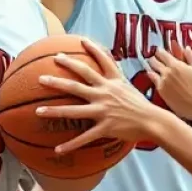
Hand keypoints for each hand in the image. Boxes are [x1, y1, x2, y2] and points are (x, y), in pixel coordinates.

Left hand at [37, 38, 165, 153]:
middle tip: (40, 79)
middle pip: (77, 84)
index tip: (78, 40)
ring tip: (38, 111)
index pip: (101, 61)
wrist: (153, 121)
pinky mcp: (105, 127)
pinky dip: (70, 144)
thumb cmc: (141, 104)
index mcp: (112, 82)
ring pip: (74, 110)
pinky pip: (84, 137)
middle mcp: (105, 93)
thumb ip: (115, 76)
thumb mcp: (128, 85)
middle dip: (57, 81)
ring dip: (54, 111)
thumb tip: (109, 65)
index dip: (91, 49)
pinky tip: (57, 149)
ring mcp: (103, 110)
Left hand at [145, 44, 191, 123]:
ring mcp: (162, 83)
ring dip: (152, 67)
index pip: (162, 53)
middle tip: (155, 58)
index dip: (160, 51)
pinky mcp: (161, 92)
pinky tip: (155, 77)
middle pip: (154, 61)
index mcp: (175, 65)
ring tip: (153, 66)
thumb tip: (186, 49)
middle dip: (154, 58)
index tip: (160, 50)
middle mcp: (166, 73)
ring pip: (151, 71)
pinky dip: (153, 77)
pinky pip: (153, 82)